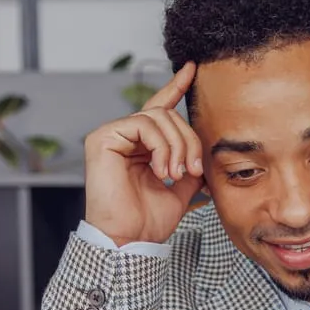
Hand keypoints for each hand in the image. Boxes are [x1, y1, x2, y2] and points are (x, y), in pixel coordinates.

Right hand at [83, 63, 203, 246]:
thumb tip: (206, 150)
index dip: (176, 86)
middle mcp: (125, 135)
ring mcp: (111, 134)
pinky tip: (161, 169)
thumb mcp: (182, 187)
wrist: (130, 240)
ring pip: (158, 117)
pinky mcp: (102, 137)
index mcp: (142, 145)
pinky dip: (160, 146)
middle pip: (167, 114)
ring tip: (175, 174)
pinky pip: (142, 124)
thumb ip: (191, 162)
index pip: (161, 108)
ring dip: (177, 146)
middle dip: (189, 140)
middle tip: (192, 169)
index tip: (193, 69)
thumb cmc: (148, 220)